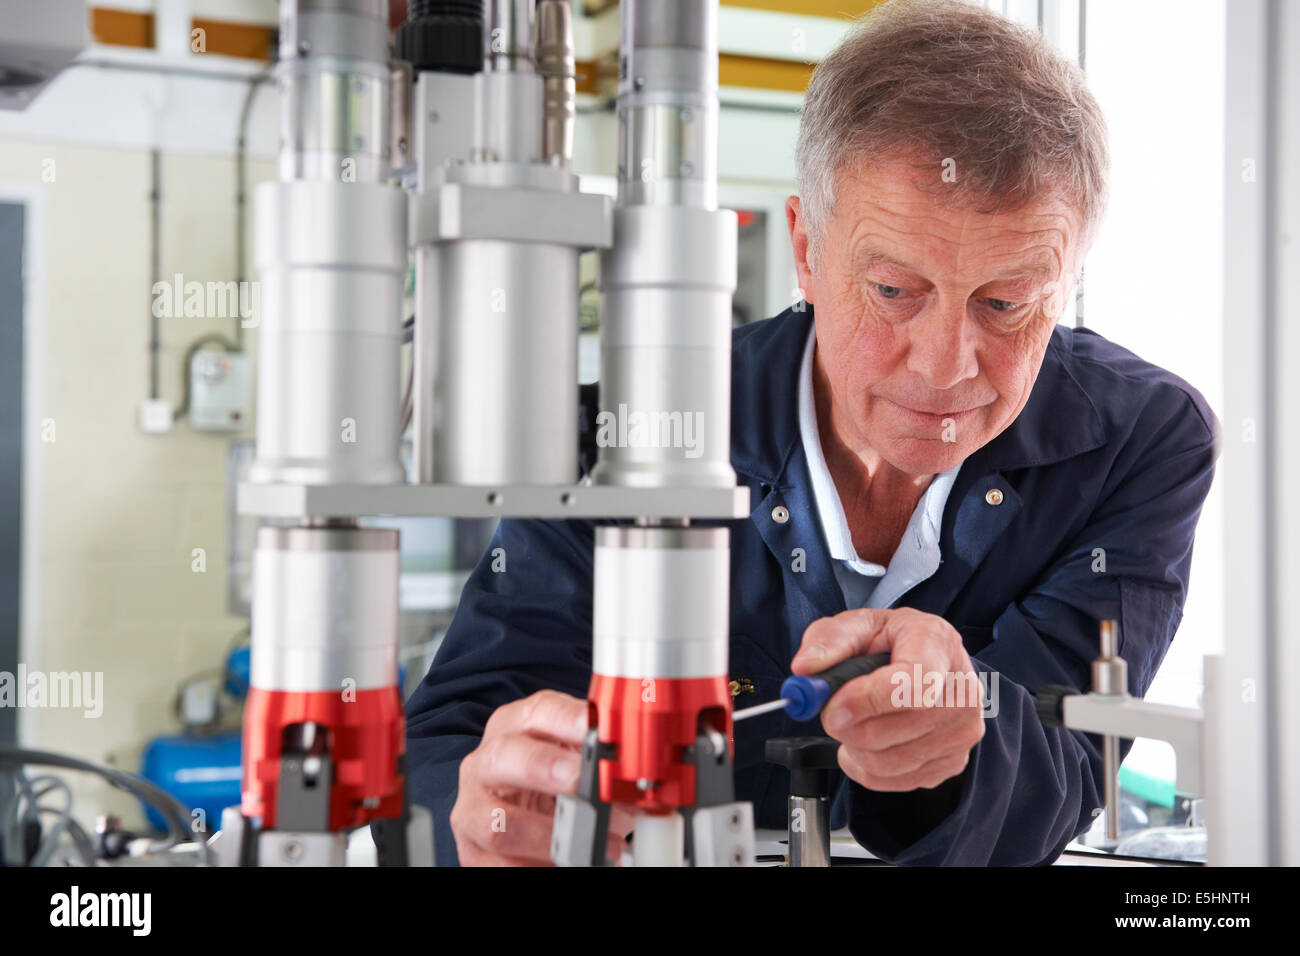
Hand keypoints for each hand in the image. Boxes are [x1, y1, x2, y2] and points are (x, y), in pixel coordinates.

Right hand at [450, 689, 635, 865]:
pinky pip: (499, 865)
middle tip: (580, 778)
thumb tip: (634, 780)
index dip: (567, 718)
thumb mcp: (582, 765)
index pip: (538, 712)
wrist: (531, 822)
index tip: (596, 730)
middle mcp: (487, 762)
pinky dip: (537, 867)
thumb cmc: (560, 786)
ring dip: (546, 837)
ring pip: (496, 822)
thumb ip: (603, 765)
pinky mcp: (473, 851)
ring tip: (587, 844)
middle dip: (543, 766)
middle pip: (503, 756)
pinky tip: (567, 865)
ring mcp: (473, 808)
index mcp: (515, 726)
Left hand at [790, 608, 984, 791]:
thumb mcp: (857, 625)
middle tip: (832, 712)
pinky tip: (866, 743)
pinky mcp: (955, 761)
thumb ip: (828, 641)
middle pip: (898, 728)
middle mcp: (961, 689)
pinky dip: (866, 766)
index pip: (912, 684)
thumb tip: (805, 669)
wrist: (926, 660)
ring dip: (854, 746)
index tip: (833, 707)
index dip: (869, 701)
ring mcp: (963, 730)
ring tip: (851, 723)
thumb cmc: (892, 642)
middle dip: (849, 725)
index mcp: (937, 643)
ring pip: (890, 761)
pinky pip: (895, 781)